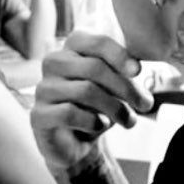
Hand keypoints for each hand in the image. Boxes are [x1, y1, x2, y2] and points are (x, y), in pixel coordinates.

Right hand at [30, 31, 154, 171]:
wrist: (78, 141)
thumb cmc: (100, 105)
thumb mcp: (118, 85)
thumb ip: (128, 72)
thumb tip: (139, 68)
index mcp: (74, 46)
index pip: (97, 42)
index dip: (120, 55)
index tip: (138, 72)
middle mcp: (54, 62)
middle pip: (95, 68)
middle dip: (125, 88)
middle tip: (145, 105)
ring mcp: (43, 88)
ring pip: (85, 91)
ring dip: (115, 108)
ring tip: (130, 120)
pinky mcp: (37, 114)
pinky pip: (69, 113)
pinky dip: (92, 121)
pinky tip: (101, 125)